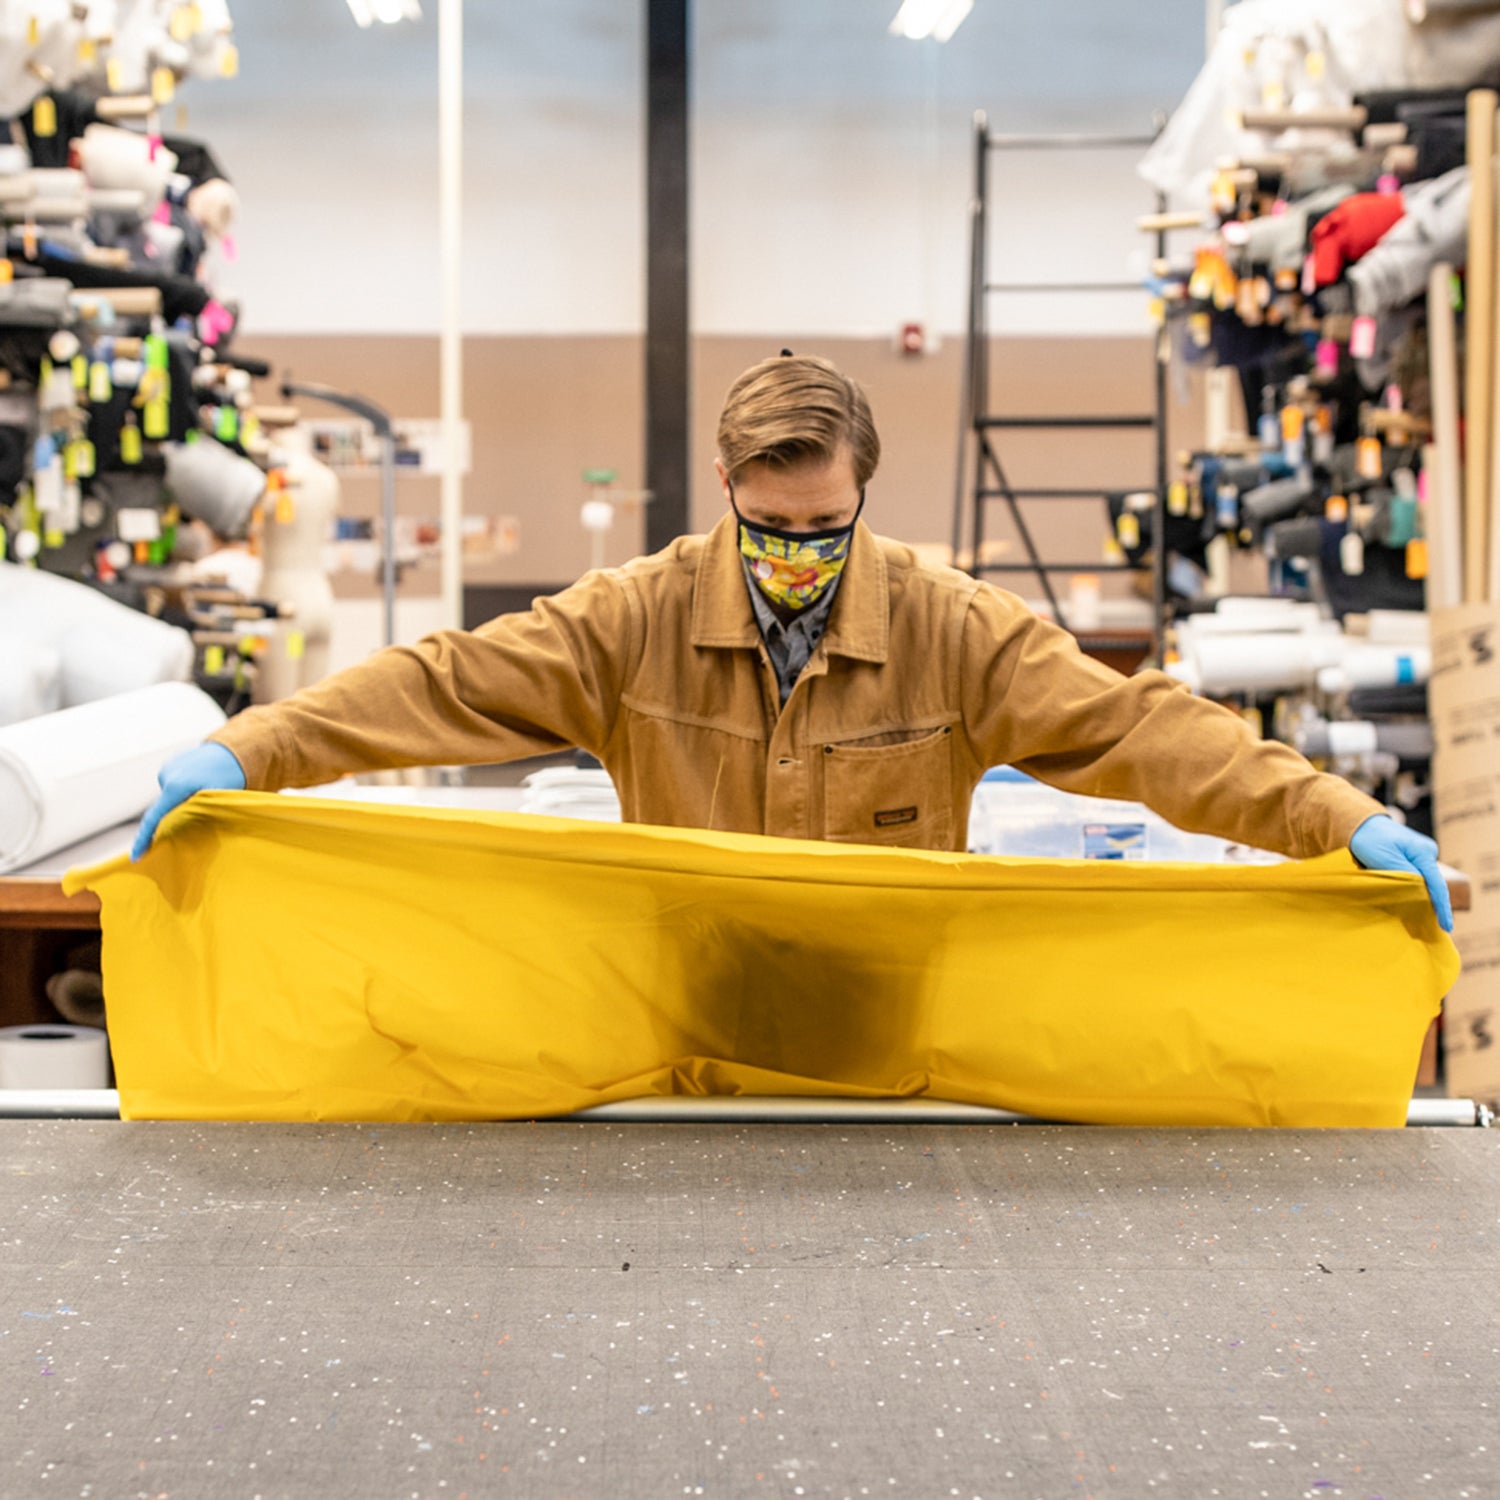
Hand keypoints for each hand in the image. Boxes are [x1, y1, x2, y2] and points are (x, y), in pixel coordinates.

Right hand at [131, 742, 245, 860]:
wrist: (232, 752)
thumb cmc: (230, 776)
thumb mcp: (219, 798)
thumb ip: (200, 812)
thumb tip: (183, 829)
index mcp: (177, 786)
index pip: (154, 817)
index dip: (144, 838)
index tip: (136, 856)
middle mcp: (166, 776)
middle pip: (164, 808)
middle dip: (172, 818)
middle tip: (196, 819)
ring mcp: (166, 768)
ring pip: (170, 797)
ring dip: (181, 802)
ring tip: (204, 792)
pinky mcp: (170, 765)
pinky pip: (173, 786)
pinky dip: (182, 791)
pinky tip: (199, 783)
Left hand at [1349, 814, 1452, 932]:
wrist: (1360, 824)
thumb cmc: (1369, 840)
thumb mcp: (1385, 858)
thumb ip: (1404, 875)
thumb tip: (1422, 893)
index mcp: (1423, 852)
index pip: (1437, 885)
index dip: (1442, 907)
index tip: (1446, 927)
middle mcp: (1427, 854)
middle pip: (1432, 885)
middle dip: (1431, 905)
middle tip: (1428, 929)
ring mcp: (1421, 856)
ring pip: (1423, 883)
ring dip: (1418, 898)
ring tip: (1415, 921)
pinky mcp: (1412, 858)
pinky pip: (1415, 878)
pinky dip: (1411, 890)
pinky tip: (1406, 903)